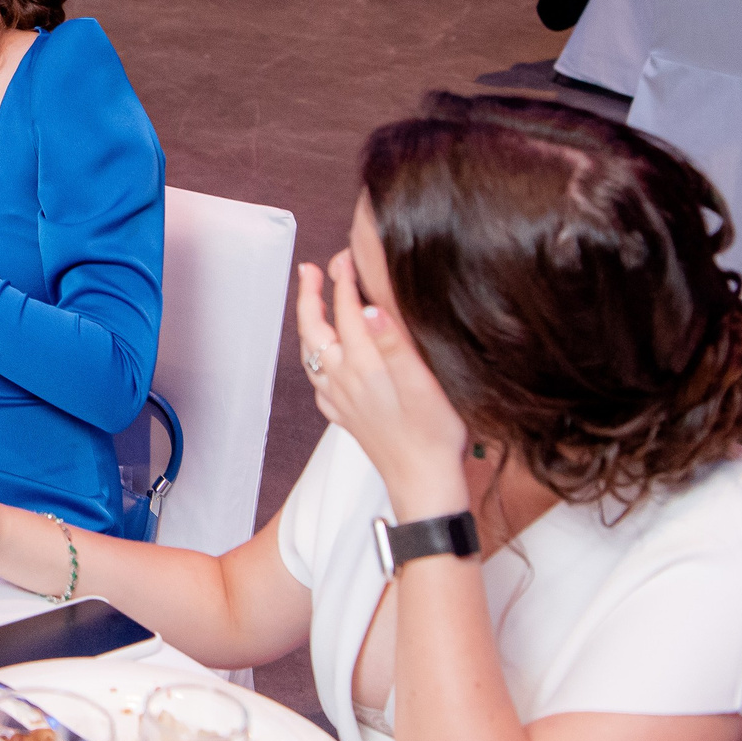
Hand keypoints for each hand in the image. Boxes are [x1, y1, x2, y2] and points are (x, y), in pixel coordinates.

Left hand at [296, 252, 471, 518]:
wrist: (424, 483)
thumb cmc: (433, 434)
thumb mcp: (424, 384)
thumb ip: (396, 344)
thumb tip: (371, 308)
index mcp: (363, 365)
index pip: (347, 312)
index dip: (346, 281)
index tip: (348, 257)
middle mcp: (344, 380)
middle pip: (315, 330)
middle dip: (310, 296)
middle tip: (310, 270)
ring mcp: (341, 400)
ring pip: (311, 355)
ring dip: (309, 326)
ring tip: (311, 307)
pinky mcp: (346, 418)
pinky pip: (319, 384)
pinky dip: (316, 364)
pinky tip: (324, 364)